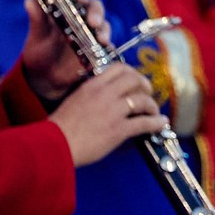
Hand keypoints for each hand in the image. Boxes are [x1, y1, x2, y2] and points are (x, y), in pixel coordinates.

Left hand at [20, 0, 109, 101]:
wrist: (45, 77)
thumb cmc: (40, 51)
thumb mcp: (37, 36)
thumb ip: (36, 19)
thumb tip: (29, 1)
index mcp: (65, 8)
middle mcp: (81, 17)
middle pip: (94, 6)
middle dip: (96, 12)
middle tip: (92, 21)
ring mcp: (91, 33)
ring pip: (103, 24)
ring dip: (104, 29)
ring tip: (101, 39)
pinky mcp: (98, 48)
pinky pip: (108, 44)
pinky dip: (109, 46)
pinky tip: (106, 49)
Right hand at [49, 62, 168, 167]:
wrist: (53, 146)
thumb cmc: (58, 128)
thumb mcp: (73, 101)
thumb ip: (90, 96)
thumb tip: (105, 98)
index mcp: (91, 86)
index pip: (119, 68)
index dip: (132, 73)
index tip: (135, 80)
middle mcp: (104, 95)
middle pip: (135, 80)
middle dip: (145, 86)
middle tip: (148, 94)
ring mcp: (113, 111)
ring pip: (143, 101)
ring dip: (152, 106)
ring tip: (154, 112)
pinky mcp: (119, 129)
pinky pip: (145, 122)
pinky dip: (156, 123)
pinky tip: (161, 124)